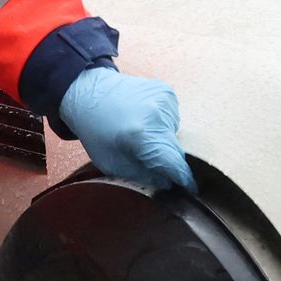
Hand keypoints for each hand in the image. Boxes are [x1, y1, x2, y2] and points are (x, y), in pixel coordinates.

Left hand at [52, 67, 191, 195]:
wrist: (88, 92)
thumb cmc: (96, 131)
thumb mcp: (112, 164)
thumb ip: (143, 176)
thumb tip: (169, 182)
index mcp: (140, 135)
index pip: (174, 162)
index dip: (184, 179)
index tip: (192, 190)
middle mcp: (157, 114)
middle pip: (176, 148)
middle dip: (169, 160)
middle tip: (150, 159)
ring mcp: (164, 99)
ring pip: (175, 133)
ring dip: (163, 139)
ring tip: (139, 133)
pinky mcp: (166, 90)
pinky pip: (172, 117)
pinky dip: (162, 124)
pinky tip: (143, 118)